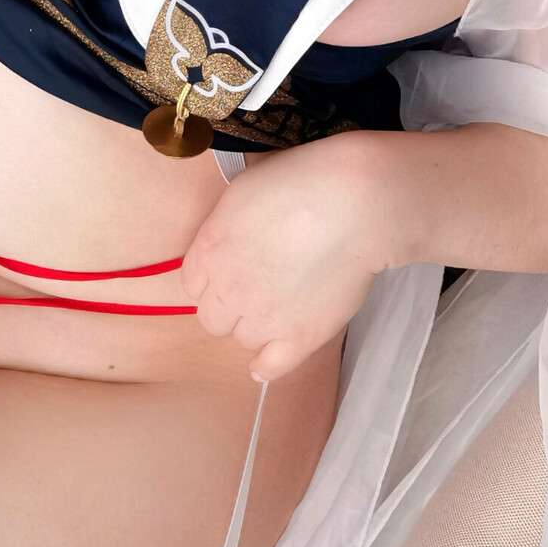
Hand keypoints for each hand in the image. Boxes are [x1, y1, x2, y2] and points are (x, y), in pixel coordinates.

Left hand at [180, 134, 383, 381]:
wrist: (356, 204)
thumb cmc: (303, 180)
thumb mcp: (247, 184)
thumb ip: (227, 218)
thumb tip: (230, 226)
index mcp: (211, 248)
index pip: (191, 284)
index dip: (212, 278)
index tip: (231, 271)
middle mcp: (229, 288)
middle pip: (211, 317)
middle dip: (229, 304)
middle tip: (258, 286)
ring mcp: (263, 317)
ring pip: (242, 339)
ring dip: (255, 326)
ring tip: (279, 306)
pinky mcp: (300, 337)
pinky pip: (271, 366)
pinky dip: (266, 366)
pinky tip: (266, 362)